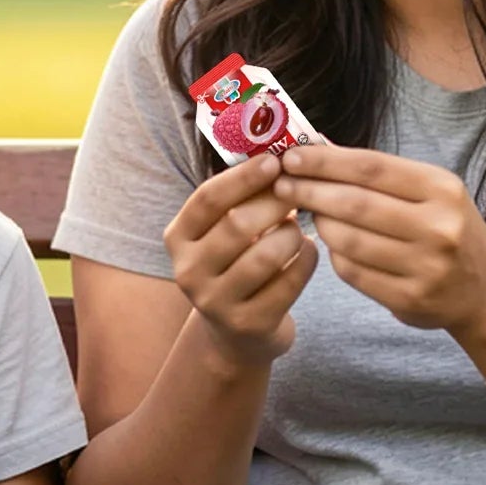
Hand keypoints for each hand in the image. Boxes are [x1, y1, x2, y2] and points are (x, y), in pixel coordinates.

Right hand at [163, 152, 318, 370]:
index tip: (274, 160)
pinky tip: (308, 251)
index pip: (207, 199)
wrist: (236, 332)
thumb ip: (239, 198)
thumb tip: (279, 152)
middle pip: (237, 225)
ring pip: (264, 256)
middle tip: (297, 191)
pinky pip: (288, 282)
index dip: (243, 177)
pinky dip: (306, 260)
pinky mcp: (248, 324)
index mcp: (177, 238)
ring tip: (296, 228)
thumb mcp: (222, 231)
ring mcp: (215, 302)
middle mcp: (188, 271)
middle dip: (274, 202)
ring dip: (291, 234)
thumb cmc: (235, 264)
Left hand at [271, 145, 485, 332]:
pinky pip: (353, 272)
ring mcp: (426, 266)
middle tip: (281, 184)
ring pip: (349, 240)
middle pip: (355, 203)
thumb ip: (379, 174)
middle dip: (310, 191)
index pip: (371, 167)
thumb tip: (315, 147)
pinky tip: (331, 245)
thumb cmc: (445, 227)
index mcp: (442, 189)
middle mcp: (439, 226)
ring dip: (320, 224)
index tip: (291, 157)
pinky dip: (334, 255)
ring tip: (307, 213)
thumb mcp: (428, 191)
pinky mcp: (411, 299)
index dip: (325, 162)